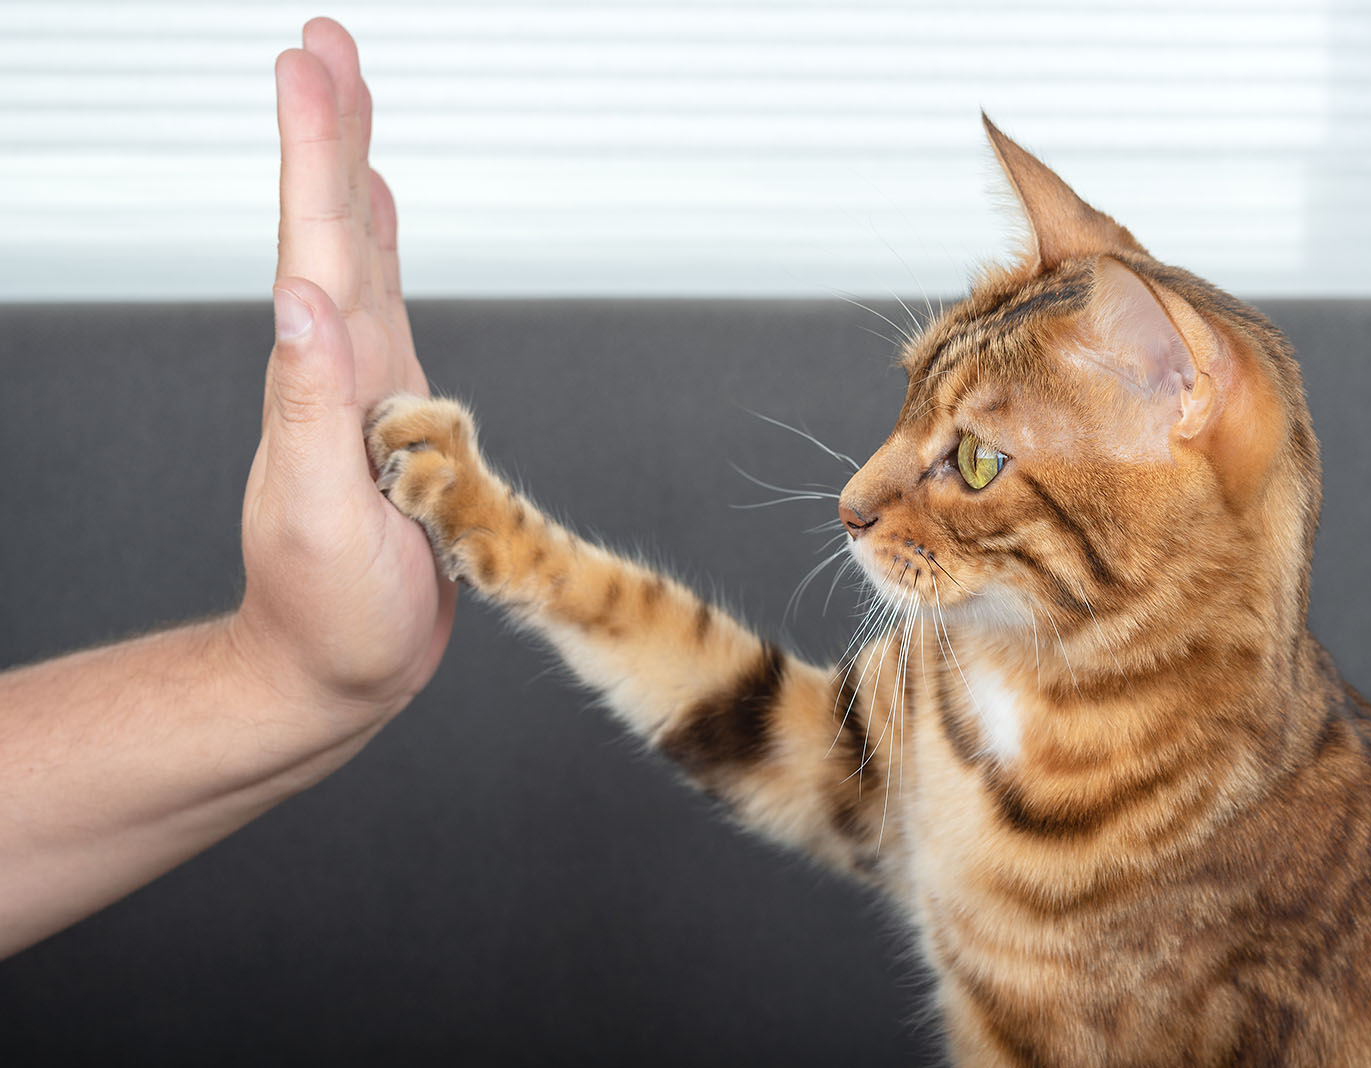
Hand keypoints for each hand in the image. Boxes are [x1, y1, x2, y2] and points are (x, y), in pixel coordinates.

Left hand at [229, 18, 454, 723]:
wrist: (332, 671)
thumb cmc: (329, 618)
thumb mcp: (320, 519)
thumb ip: (309, 408)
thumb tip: (303, 301)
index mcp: (321, 382)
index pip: (312, 245)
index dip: (315, 152)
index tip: (311, 65)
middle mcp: (338, 371)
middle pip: (329, 229)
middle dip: (328, 131)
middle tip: (326, 44)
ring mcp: (363, 389)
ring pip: (354, 257)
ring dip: (346, 173)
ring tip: (348, 103)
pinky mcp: (393, 417)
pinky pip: (385, 309)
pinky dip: (376, 249)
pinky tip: (370, 220)